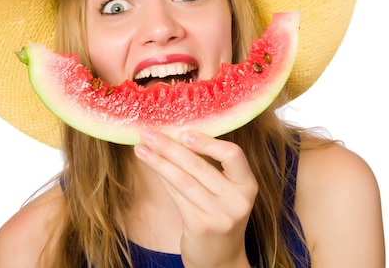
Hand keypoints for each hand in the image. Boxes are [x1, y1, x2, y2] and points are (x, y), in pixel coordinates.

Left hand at [134, 130, 256, 267]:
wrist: (221, 259)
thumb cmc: (219, 216)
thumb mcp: (226, 192)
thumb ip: (211, 167)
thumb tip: (177, 135)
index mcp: (248, 185)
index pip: (233, 155)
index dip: (207, 142)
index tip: (184, 133)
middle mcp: (238, 200)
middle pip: (199, 166)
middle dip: (170, 147)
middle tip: (148, 133)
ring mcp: (220, 215)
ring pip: (183, 180)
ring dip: (159, 162)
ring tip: (140, 148)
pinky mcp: (200, 226)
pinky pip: (176, 195)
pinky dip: (162, 178)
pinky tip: (151, 167)